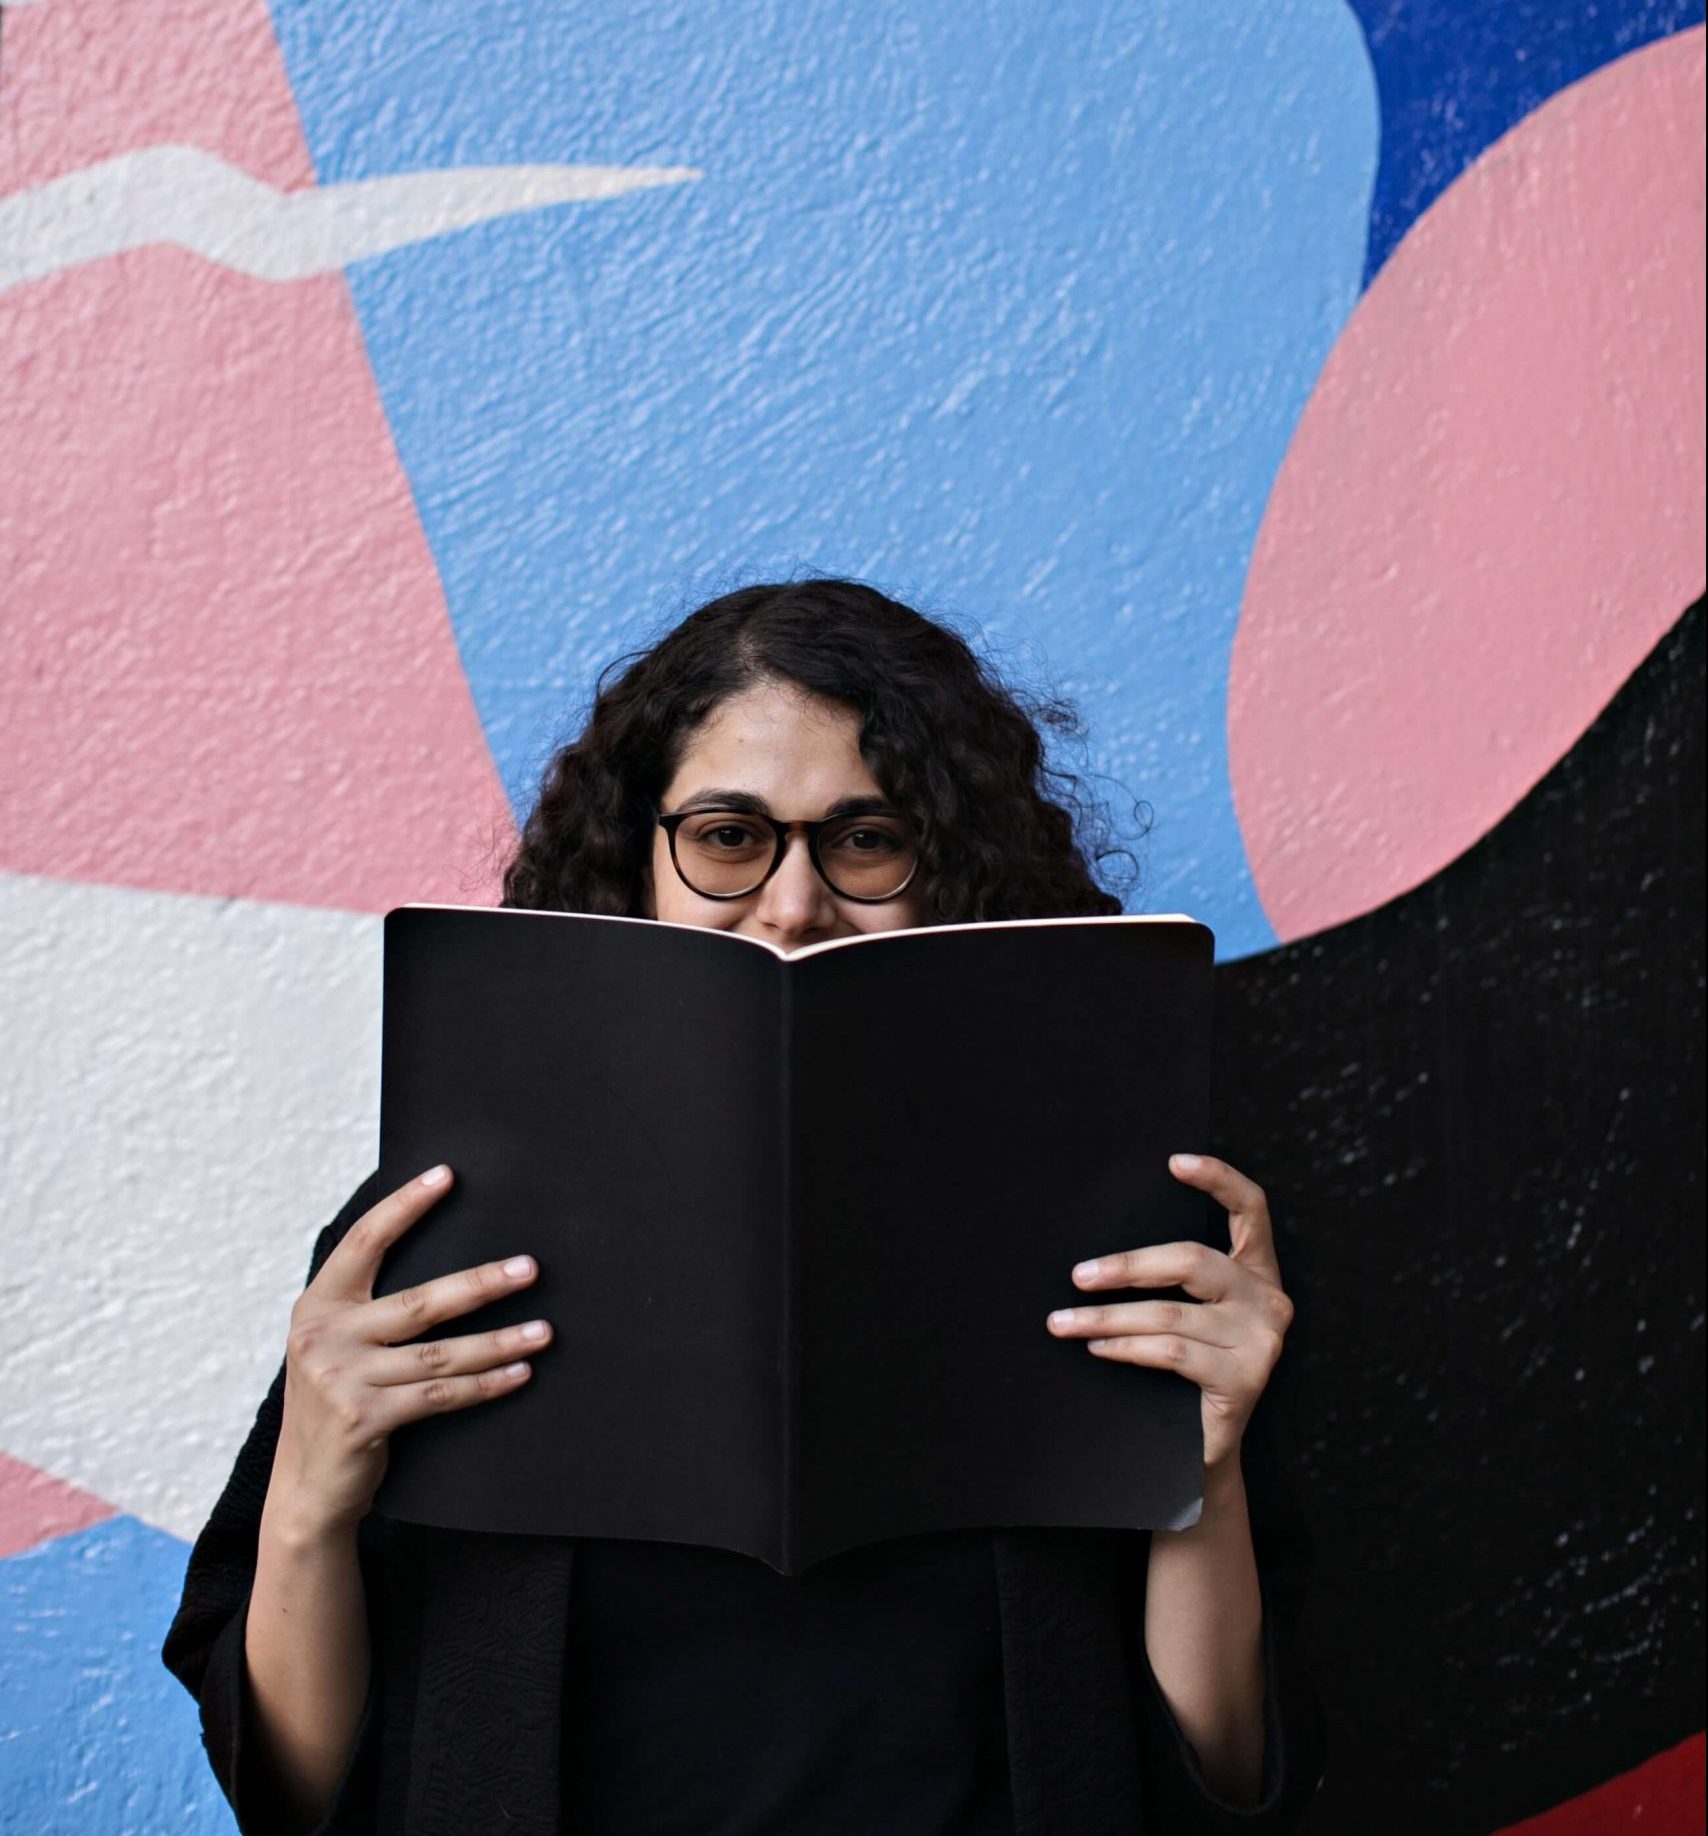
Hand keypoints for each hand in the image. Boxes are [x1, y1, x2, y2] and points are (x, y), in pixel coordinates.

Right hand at [266, 1165, 553, 1534]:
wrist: (306, 1488)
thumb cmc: (336, 1403)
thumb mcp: (335, 1346)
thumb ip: (368, 1308)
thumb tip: (447, 1266)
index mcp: (318, 1305)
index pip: (363, 1241)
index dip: (404, 1206)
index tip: (445, 1175)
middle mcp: (323, 1336)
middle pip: (420, 1301)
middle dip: (481, 1284)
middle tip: (530, 1269)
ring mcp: (341, 1378)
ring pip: (440, 1353)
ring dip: (499, 1341)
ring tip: (544, 1331)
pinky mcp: (363, 1418)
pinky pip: (441, 1395)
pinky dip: (486, 1385)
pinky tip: (520, 1373)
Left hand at [1045, 1153, 1293, 1469]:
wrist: (1200, 1453)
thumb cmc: (1182, 1373)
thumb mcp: (1185, 1312)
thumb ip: (1169, 1279)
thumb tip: (1099, 1254)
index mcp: (1256, 1271)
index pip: (1251, 1209)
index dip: (1218, 1179)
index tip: (1173, 1161)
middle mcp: (1269, 1299)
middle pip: (1192, 1260)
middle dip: (1127, 1266)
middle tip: (1078, 1276)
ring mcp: (1262, 1339)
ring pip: (1170, 1312)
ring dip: (1107, 1315)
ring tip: (1064, 1322)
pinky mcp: (1245, 1377)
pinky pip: (1173, 1351)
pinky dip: (1126, 1346)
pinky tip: (1097, 1346)